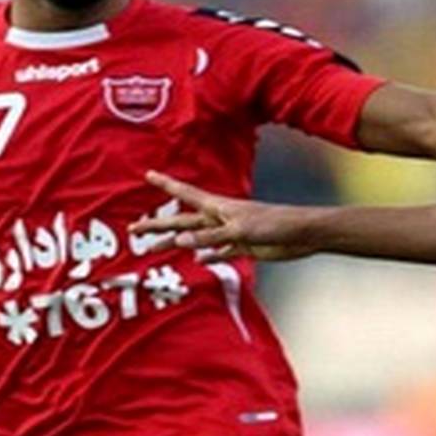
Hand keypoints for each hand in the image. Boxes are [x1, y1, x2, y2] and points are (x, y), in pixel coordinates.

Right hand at [129, 171, 314, 261]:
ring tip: (153, 249)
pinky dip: (207, 256)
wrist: (301, 234)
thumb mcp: (239, 229)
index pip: (185, 194)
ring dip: (176, 244)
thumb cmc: (274, 223)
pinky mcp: (242, 247)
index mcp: (218, 207)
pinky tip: (197, 260)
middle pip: (182, 221)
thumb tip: (180, 243)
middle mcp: (220, 218)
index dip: (167, 185)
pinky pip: (218, 253)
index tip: (148, 174)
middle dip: (158, 224)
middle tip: (134, 228)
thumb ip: (210, 238)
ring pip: (195, 239)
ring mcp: (230, 233)